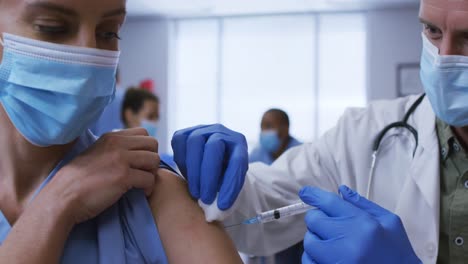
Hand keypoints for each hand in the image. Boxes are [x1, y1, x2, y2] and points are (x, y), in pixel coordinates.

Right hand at [47, 128, 159, 223]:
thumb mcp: (95, 153)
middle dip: (152, 160)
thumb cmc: (77, 181)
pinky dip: (149, 188)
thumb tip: (132, 152)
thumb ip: (113, 149)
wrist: (62, 197)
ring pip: (154, 160)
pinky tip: (140, 193)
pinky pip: (150, 179)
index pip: (144, 133)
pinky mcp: (123, 177)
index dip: (146, 148)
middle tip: (145, 173)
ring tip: (143, 184)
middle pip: (153, 144)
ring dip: (152, 174)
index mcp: (111, 137)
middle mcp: (117, 144)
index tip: (140, 163)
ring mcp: (121, 159)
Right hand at [171, 124, 247, 209]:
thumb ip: (225, 192)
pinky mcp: (185, 132)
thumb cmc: (222, 175)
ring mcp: (203, 129)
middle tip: (205, 199)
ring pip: (194, 143)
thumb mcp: (229, 182)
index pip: (237, 162)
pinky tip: (186, 174)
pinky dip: (181, 160)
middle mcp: (222, 132)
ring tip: (195, 192)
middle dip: (207, 177)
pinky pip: (179, 141)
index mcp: (239, 143)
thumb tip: (214, 211)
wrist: (211, 159)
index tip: (222, 205)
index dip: (230, 185)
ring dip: (193, 171)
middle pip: (213, 148)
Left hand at [299, 185, 420, 263]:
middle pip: (313, 220)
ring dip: (316, 240)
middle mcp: (347, 242)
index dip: (313, 195)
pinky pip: (308, 261)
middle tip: (329, 224)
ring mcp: (337, 261)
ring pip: (309, 242)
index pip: (329, 202)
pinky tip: (329, 258)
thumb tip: (341, 190)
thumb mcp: (389, 223)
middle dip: (318, 219)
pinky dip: (314, 257)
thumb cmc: (397, 253)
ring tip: (333, 244)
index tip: (305, 193)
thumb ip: (363, 205)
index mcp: (363, 224)